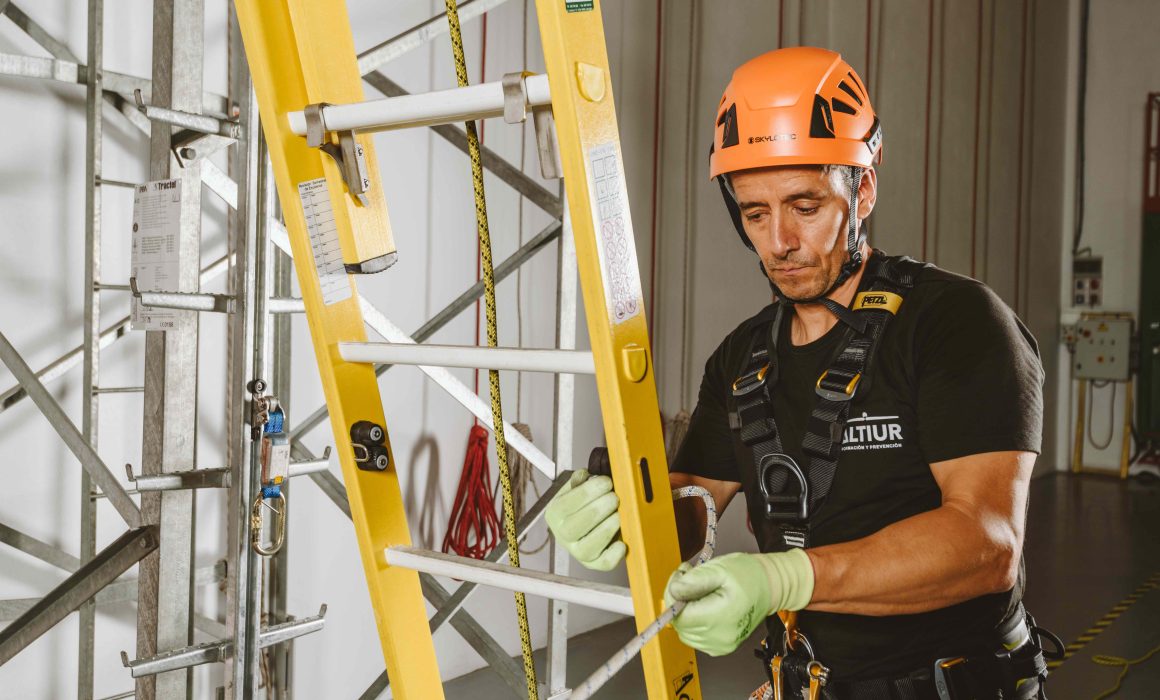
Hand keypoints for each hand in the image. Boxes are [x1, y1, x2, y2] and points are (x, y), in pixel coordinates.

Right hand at [544, 470, 625, 570]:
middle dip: (602, 506)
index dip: (590, 491)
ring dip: (608, 527)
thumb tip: (584, 475)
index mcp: (555, 514)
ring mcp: (577, 551)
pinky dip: (615, 554)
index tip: (606, 482)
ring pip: (590, 546)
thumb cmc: (580, 505)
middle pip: (580, 523)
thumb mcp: (574, 489)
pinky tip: (621, 542)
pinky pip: (604, 564)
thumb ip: (578, 481)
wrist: (581, 526)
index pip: (568, 503)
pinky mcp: (593, 563)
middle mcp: (562, 535)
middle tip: (615, 497)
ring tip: (618, 515)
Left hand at [663, 549, 813, 655]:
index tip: (680, 579)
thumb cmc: (750, 575)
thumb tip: (674, 591)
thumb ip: (694, 581)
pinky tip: (703, 604)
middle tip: (687, 579)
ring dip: (684, 611)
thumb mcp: (720, 569)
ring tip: (697, 590)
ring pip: (685, 632)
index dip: (673, 597)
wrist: (772, 586)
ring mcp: (722, 645)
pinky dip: (694, 621)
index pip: (679, 616)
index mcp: (721, 617)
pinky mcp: (722, 646)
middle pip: (680, 625)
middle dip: (677, 601)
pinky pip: (695, 637)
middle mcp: (721, 637)